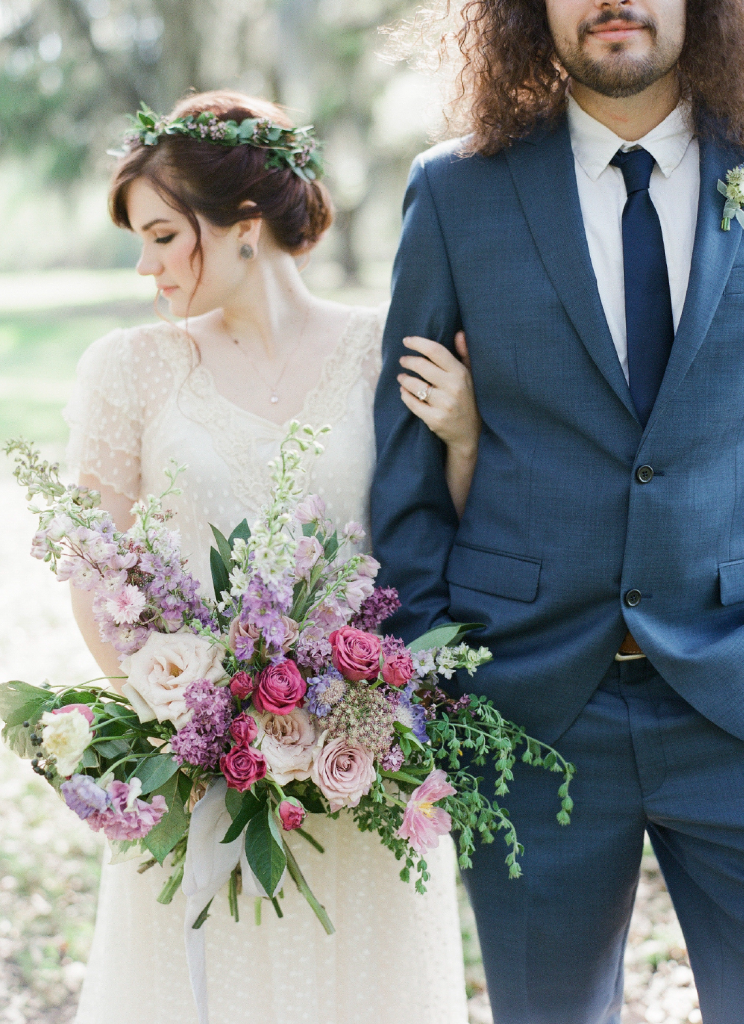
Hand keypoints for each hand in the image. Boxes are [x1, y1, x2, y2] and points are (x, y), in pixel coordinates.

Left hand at [397, 332, 479, 453]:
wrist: (469, 434)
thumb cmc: (468, 400)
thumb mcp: (470, 376)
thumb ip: (464, 354)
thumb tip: (459, 333)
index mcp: (461, 373)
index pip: (436, 351)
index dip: (418, 343)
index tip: (406, 340)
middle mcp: (454, 387)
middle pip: (422, 366)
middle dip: (408, 361)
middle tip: (403, 360)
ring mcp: (444, 404)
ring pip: (415, 385)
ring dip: (404, 379)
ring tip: (401, 377)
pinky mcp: (435, 419)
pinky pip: (413, 403)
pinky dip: (405, 395)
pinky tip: (404, 391)